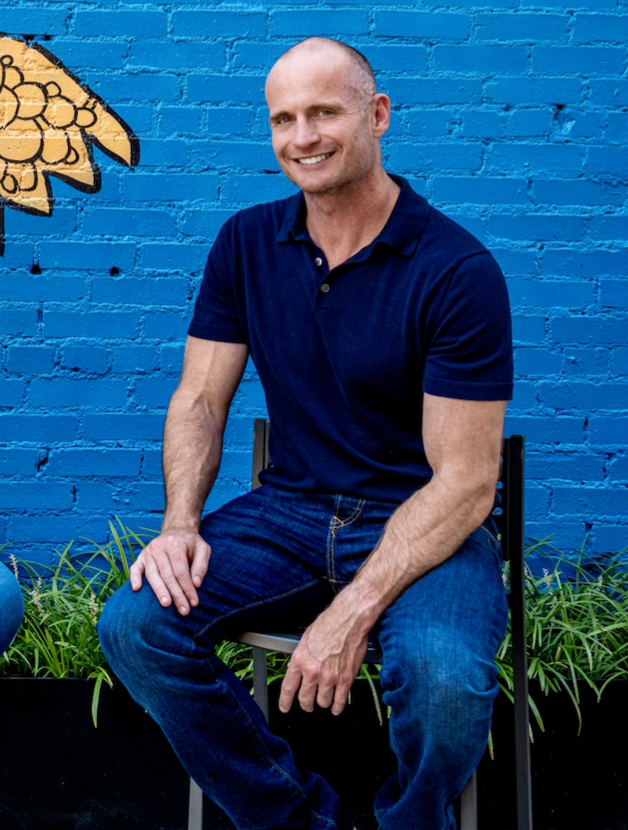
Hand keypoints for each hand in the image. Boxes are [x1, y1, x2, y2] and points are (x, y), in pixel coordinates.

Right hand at [129, 528, 210, 614]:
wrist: (177, 530)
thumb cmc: (191, 543)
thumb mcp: (203, 548)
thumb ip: (201, 565)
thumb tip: (196, 584)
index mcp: (175, 544)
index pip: (181, 571)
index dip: (187, 588)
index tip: (194, 602)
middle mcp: (159, 546)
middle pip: (167, 575)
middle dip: (176, 594)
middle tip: (183, 610)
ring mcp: (148, 551)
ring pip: (152, 574)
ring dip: (159, 591)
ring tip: (166, 605)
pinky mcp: (141, 556)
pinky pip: (135, 568)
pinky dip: (135, 578)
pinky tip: (137, 589)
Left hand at [279, 595, 369, 715]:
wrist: (350, 618)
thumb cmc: (330, 622)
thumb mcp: (306, 638)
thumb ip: (301, 657)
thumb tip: (296, 670)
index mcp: (300, 659)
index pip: (288, 687)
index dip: (285, 701)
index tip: (285, 707)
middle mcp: (313, 671)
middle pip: (305, 699)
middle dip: (306, 704)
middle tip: (309, 704)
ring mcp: (329, 677)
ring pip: (323, 702)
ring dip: (324, 702)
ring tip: (326, 698)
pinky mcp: (346, 679)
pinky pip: (340, 701)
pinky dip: (338, 706)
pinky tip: (337, 706)